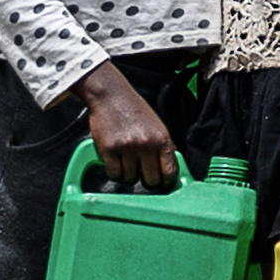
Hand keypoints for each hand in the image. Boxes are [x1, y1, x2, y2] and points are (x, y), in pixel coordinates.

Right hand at [82, 61, 181, 188]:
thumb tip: (171, 170)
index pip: (170, 171)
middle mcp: (146, 144)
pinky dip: (114, 172)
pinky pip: (114, 174)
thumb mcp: (158, 126)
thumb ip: (165, 146)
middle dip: (147, 181)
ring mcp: (127, 147)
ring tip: (127, 163)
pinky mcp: (108, 149)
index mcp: (162, 139)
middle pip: (151, 180)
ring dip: (128, 175)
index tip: (163, 184)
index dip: (167, 182)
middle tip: (143, 174)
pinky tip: (116, 163)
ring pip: (130, 179)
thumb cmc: (135, 110)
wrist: (112, 95)